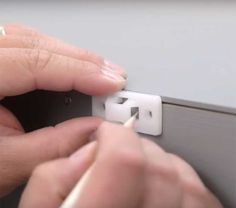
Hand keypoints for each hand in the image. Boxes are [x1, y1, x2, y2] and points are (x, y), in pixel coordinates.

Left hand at [0, 24, 125, 196]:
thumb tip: (93, 130)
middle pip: (37, 44)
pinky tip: (73, 66)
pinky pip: (28, 47)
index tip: (111, 81)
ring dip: (73, 56)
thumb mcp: (6, 163)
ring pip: (34, 41)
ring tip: (98, 71)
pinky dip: (57, 57)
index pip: (35, 62)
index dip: (80, 70)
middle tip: (112, 76)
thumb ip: (53, 146)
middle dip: (83, 60)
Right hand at [19, 122, 222, 207]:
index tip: (107, 135)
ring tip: (138, 172)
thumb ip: (54, 178)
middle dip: (136, 148)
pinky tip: (162, 190)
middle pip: (158, 169)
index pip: (124, 163)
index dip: (115, 137)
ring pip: (185, 182)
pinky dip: (183, 184)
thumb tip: (89, 151)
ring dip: (160, 165)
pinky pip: (202, 200)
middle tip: (119, 153)